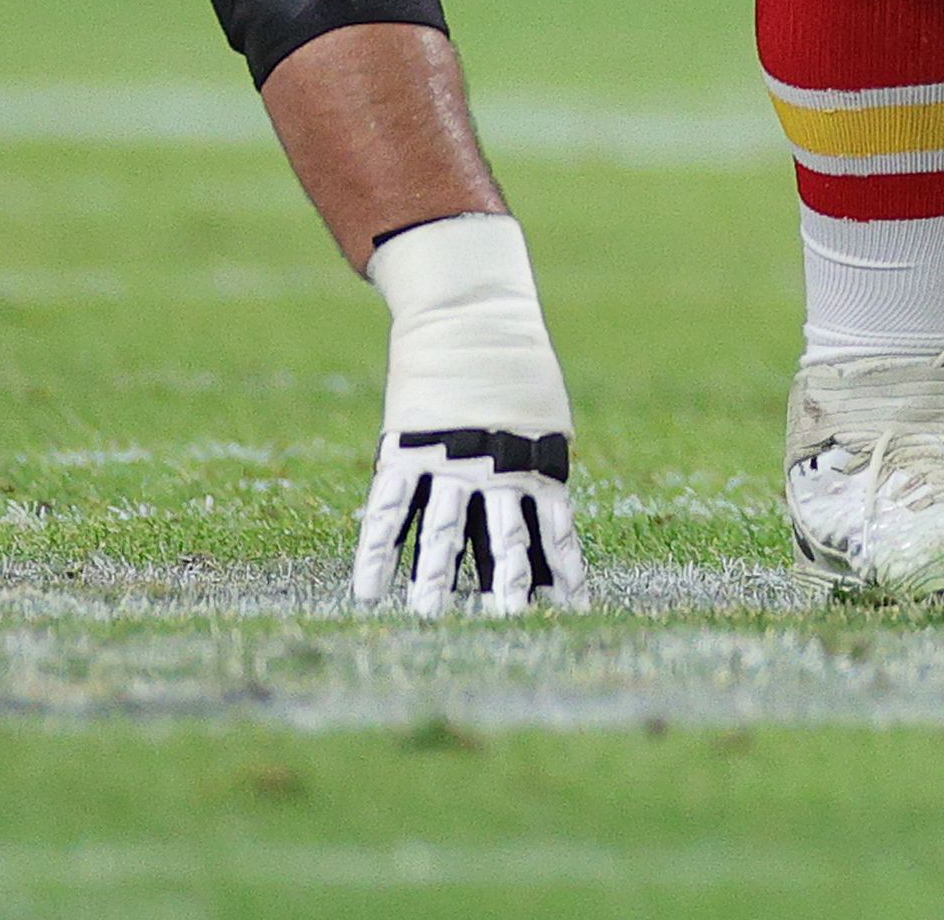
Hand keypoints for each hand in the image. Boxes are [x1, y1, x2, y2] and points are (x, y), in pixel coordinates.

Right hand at [354, 211, 580, 615]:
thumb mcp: (544, 420)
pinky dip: (377, 551)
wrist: (475, 316)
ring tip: (429, 620)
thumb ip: (542, 466)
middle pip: (501, 538)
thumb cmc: (516, 371)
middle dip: (507, 586)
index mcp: (538, 463)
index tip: (576, 610)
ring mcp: (448, 462)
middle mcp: (495, 469)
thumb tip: (555, 517)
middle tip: (511, 627)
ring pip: (442, 530)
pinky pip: (389, 508)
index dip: (566, 570)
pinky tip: (367, 592)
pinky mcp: (406, 449)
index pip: (554, 529)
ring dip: (435, 578)